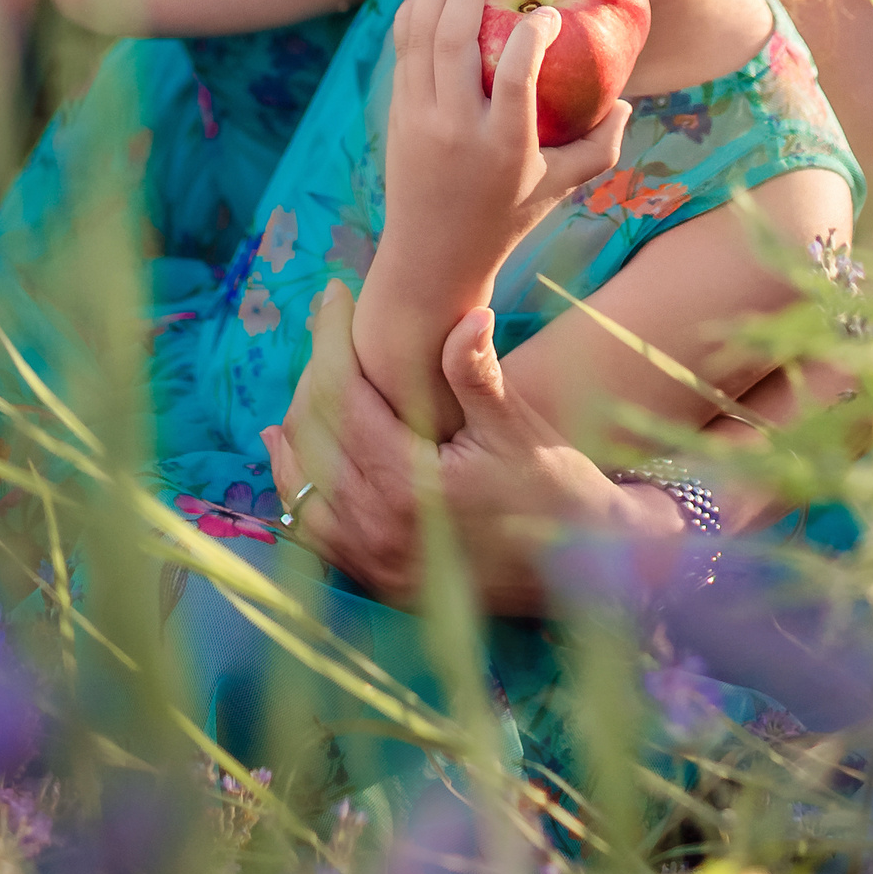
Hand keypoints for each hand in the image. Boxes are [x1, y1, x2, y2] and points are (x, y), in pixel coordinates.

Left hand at [263, 281, 639, 615]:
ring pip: (301, 482)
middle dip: (313, 373)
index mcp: (408, 485)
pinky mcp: (378, 580)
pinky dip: (297, 484)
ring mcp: (373, 561)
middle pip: (312, 433)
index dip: (331, 336)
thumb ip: (479, 375)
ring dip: (297, 426)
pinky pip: (313, 528)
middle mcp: (378, 528)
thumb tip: (469, 315)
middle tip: (329, 330)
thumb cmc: (555, 488)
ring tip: (306, 378)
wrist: (583, 569)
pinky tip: (288, 451)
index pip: (340, 395)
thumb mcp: (519, 429)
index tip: (335, 293)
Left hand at [378, 0, 630, 331]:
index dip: (532, 36)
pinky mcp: (397, 116)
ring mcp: (420, 120)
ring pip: (421, 40)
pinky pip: (403, 54)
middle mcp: (457, 129)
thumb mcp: (561, 189)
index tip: (548, 11)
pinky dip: (411, 17)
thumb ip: (600, 148)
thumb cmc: (507, 218)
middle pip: (455, 43)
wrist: (432, 257)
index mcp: (505, 148)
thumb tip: (625, 101)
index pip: (517, 80)